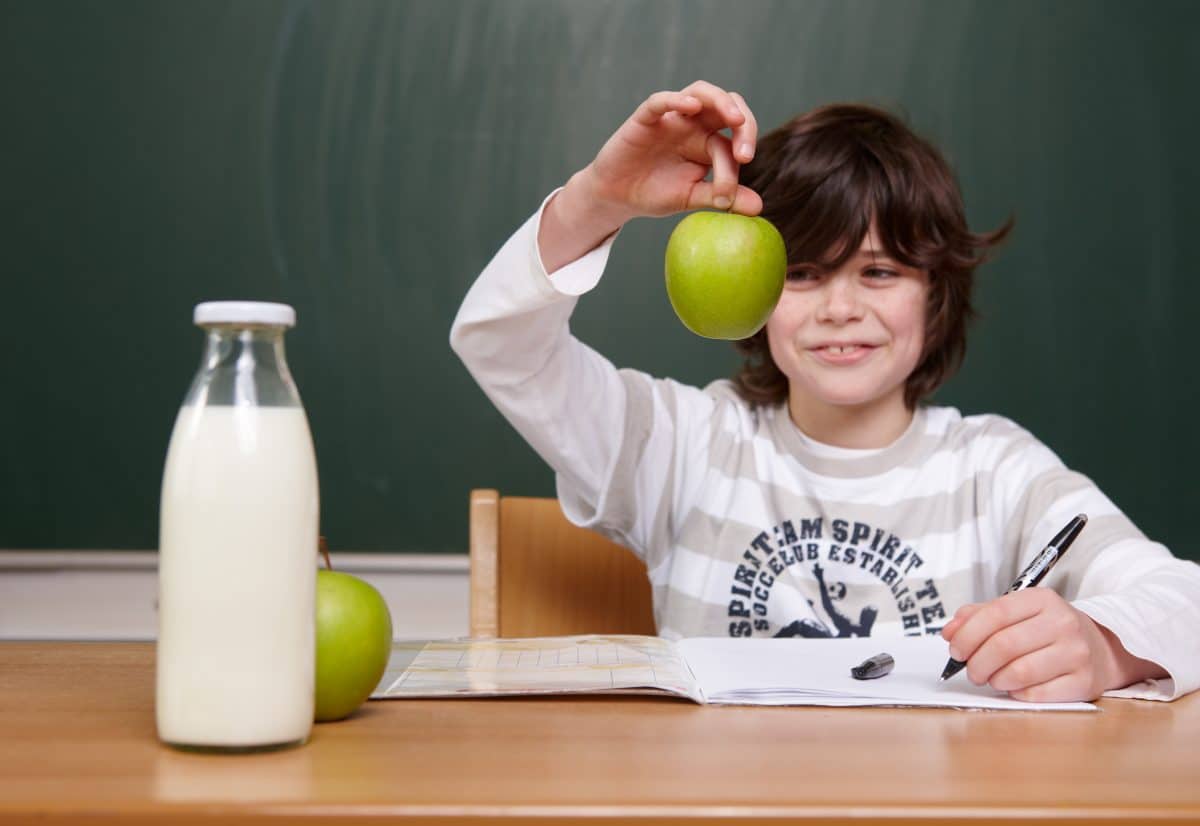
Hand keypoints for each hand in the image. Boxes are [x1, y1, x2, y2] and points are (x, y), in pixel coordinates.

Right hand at [539, 81, 761, 272]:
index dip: (736, 164)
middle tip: (746, 153)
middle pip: (727, 106)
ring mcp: (671, 117)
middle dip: (745, 124)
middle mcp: (694, 124)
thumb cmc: (655, 193)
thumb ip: (722, 196)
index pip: (732, 143)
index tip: (729, 194)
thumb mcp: (691, 197)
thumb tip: (759, 207)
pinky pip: (661, 101)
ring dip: (722, 101)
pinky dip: (677, 100)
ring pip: (702, 92)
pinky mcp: (646, 118)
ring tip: (735, 119)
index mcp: (709, 142)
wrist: (617, 197)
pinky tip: (691, 107)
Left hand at [941, 588, 1125, 701]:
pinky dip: (1016, 693)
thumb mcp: (1017, 613)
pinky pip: (1036, 694)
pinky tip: (1014, 687)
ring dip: (995, 680)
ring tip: (992, 678)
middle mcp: (1063, 623)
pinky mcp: (1084, 683)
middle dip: (977, 662)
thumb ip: (979, 616)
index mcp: (1042, 599)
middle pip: (1003, 645)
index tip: (955, 649)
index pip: (995, 614)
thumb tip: (949, 632)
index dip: (967, 634)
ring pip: (1018, 672)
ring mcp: (1077, 653)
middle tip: (971, 671)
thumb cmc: (1048, 631)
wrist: (1101, 650)